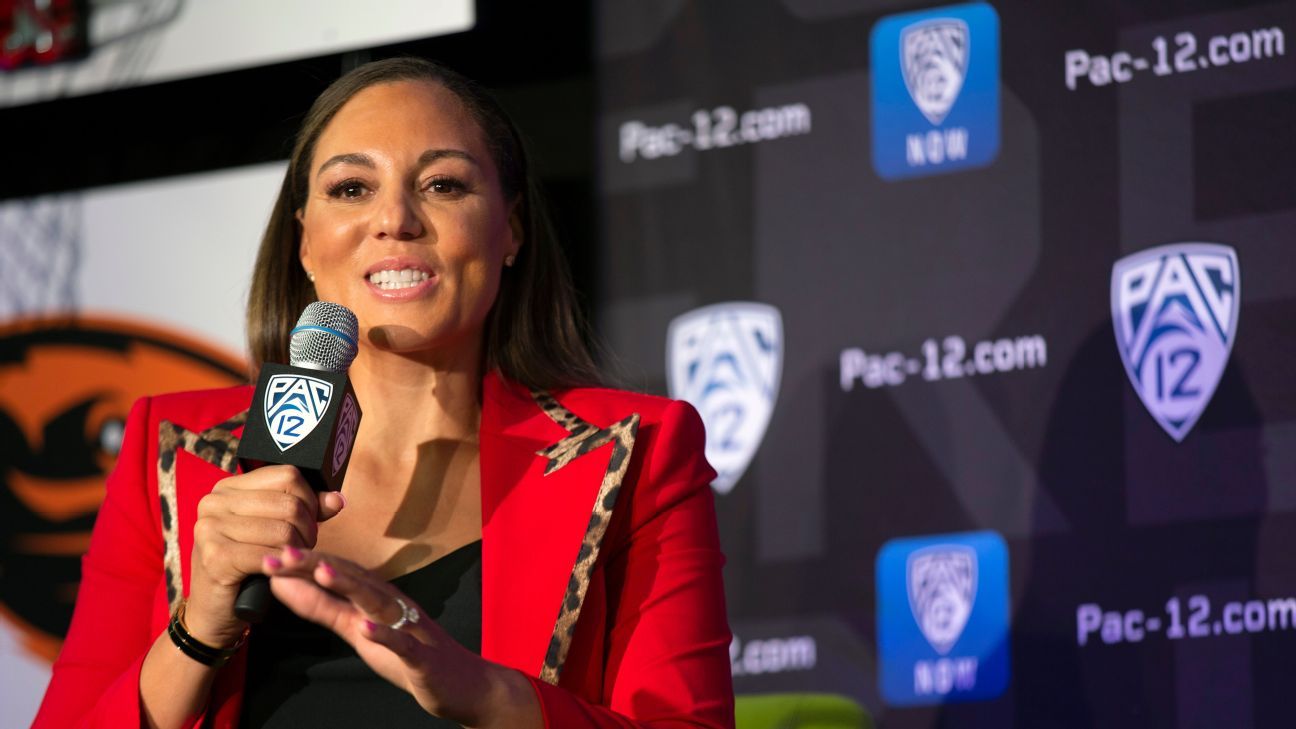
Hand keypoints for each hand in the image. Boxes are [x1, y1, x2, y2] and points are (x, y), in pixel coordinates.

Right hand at [186, 466, 345, 646]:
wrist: (214, 612)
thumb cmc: (246, 568)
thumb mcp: (274, 532)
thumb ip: (305, 511)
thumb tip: (337, 499)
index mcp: (229, 488)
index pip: (288, 475)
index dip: (309, 500)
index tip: (309, 522)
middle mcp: (214, 502)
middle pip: (290, 503)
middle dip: (308, 529)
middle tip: (302, 548)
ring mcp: (210, 528)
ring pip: (284, 530)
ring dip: (298, 550)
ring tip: (291, 561)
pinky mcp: (215, 556)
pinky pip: (270, 555)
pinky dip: (284, 566)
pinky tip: (280, 572)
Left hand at [262, 547, 518, 725]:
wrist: (462, 684)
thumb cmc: (409, 654)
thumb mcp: (358, 629)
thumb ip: (323, 608)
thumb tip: (285, 584)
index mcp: (376, 597)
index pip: (337, 571)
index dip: (304, 562)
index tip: (270, 554)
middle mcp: (393, 605)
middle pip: (354, 578)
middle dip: (317, 564)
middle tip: (282, 553)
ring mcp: (410, 628)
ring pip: (378, 601)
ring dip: (351, 585)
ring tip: (323, 572)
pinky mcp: (423, 656)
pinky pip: (404, 643)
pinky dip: (386, 634)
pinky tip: (367, 628)